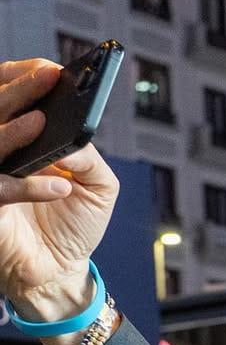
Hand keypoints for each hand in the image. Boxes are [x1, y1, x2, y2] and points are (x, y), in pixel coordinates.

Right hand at [0, 61, 118, 333]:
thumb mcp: (97, 186)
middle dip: (20, 90)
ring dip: (14, 130)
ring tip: (41, 121)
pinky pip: (1, 189)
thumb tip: (73, 134)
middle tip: (45, 78)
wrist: (59, 272)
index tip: (52, 72)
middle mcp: (1, 151)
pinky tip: (59, 188)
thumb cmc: (72, 226)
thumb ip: (87, 155)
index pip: (10, 94)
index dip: (25, 78)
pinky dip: (29, 187)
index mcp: (21, 137)